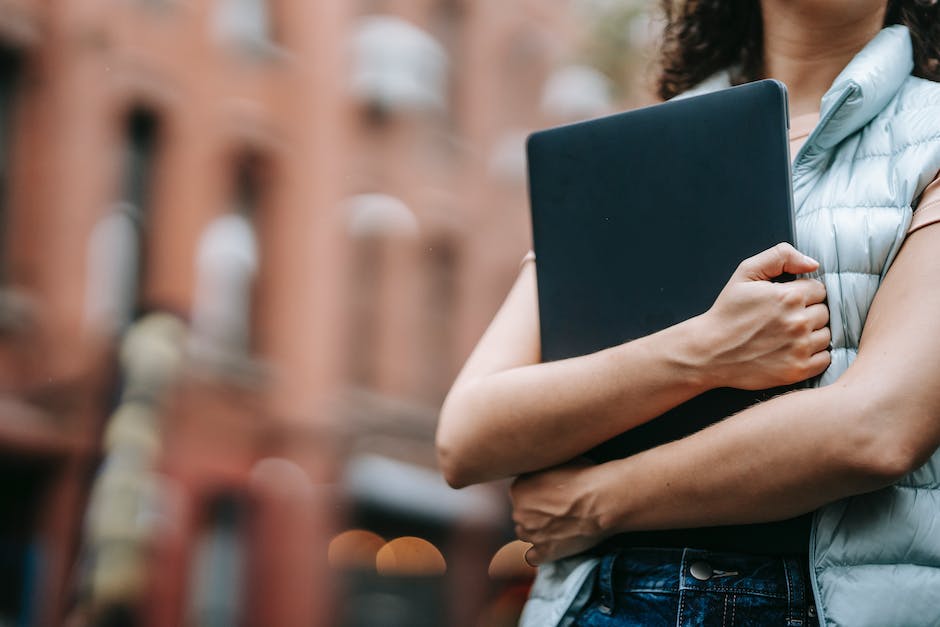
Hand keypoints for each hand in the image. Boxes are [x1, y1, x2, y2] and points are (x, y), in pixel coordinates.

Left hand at [510, 460, 608, 564]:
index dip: (536, 495)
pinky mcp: (544, 552)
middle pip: (522, 514)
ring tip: (558, 526)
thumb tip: (544, 475)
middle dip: (536, 513)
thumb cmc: (584, 478)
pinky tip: (552, 545)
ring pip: (526, 534)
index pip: (520, 494)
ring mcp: (531, 534)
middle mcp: (519, 512)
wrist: (602, 501)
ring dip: (537, 531)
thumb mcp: (558, 462)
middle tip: (557, 511)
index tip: (551, 496)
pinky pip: (532, 557)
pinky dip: (540, 553)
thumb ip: (542, 472)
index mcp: (518, 488)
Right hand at [695, 243, 830, 389]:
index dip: (802, 293)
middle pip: (824, 312)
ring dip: (811, 334)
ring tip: (787, 335)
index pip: (819, 289)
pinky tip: (792, 351)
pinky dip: (813, 355)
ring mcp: (800, 348)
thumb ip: (780, 256)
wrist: (710, 351)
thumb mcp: (745, 273)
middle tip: (783, 319)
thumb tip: (813, 264)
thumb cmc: (727, 313)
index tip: (785, 302)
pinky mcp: (798, 370)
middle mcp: (798, 322)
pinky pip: (824, 359)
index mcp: (789, 296)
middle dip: (807, 313)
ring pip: (826, 335)